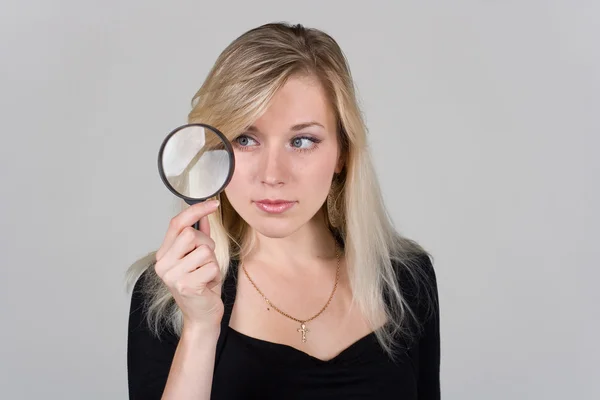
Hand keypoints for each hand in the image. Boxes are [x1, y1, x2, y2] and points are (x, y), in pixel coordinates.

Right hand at [154, 200, 223, 329]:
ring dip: (212, 262)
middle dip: (207, 244)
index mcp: (163, 254)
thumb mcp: (198, 259)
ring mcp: (172, 275)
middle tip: (206, 261)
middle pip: (191, 234)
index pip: (177, 223)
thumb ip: (199, 236)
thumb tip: (204, 214)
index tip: (213, 203)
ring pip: (204, 250)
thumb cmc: (201, 286)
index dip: (195, 210)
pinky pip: (211, 266)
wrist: (201, 317)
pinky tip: (208, 285)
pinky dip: (215, 274)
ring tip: (206, 275)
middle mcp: (163, 264)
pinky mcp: (186, 285)